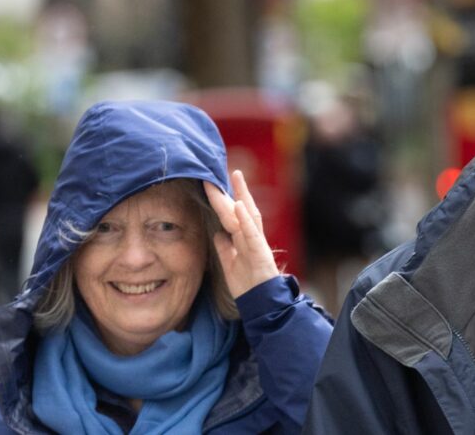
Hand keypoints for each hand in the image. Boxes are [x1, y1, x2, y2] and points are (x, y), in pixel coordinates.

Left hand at [204, 170, 279, 298]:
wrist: (261, 303)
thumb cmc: (248, 285)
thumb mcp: (230, 264)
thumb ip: (224, 249)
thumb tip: (217, 234)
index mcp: (244, 239)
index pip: (233, 215)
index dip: (224, 199)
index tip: (213, 183)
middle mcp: (252, 237)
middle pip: (241, 208)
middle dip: (232, 190)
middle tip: (224, 171)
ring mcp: (257, 243)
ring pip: (248, 215)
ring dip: (242, 195)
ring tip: (236, 177)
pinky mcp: (260, 252)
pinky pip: (252, 232)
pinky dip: (245, 218)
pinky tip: (239, 204)